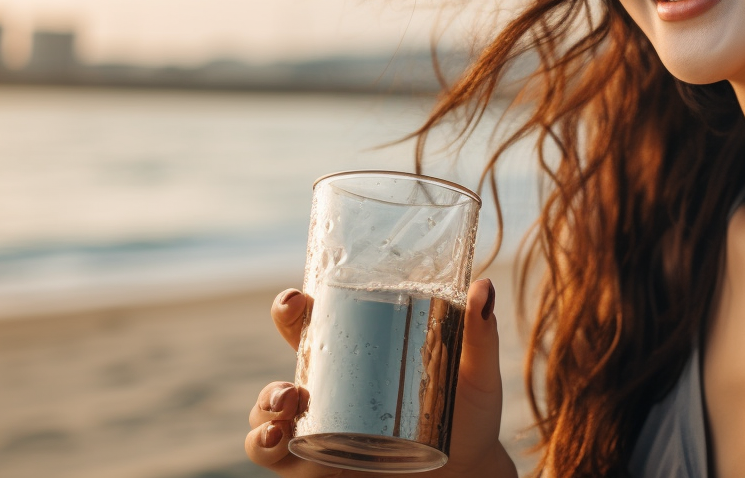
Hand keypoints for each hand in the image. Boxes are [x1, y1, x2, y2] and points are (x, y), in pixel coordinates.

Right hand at [245, 279, 517, 477]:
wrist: (472, 470)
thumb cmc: (470, 413)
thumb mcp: (475, 371)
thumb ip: (479, 333)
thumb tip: (482, 285)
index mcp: (355, 357)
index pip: (311, 327)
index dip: (291, 310)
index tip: (297, 300)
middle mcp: (329, 393)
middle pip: (280, 369)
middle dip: (269, 378)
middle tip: (293, 378)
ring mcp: (322, 432)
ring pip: (266, 418)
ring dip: (262, 413)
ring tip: (286, 409)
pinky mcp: (321, 469)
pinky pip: (281, 462)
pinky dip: (268, 450)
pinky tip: (282, 441)